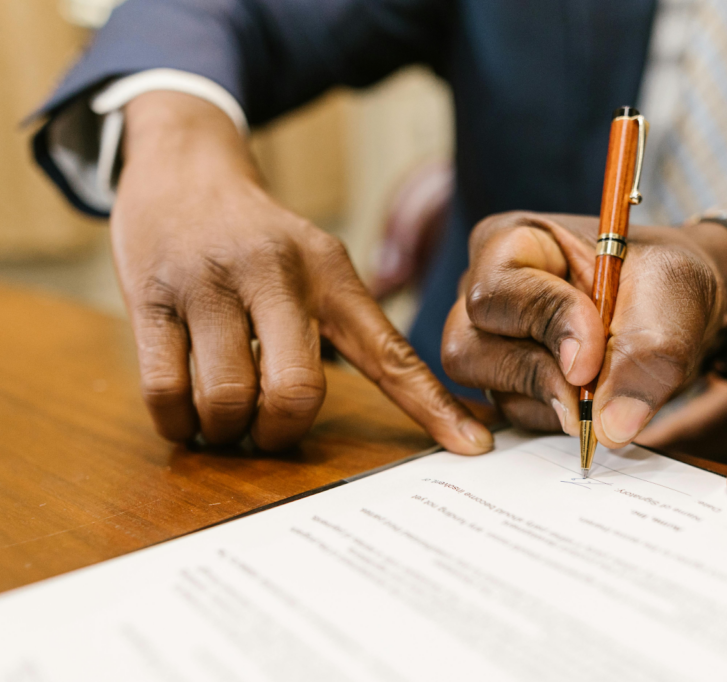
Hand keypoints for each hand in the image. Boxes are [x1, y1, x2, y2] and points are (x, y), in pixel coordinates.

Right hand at [112, 91, 490, 453]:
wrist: (185, 168)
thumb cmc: (262, 240)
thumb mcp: (318, 264)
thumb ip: (351, 328)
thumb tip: (402, 404)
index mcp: (332, 275)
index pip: (392, 353)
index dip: (432, 407)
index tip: (473, 448)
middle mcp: (277, 275)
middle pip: (298, 391)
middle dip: (283, 431)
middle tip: (270, 430)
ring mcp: (209, 285)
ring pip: (228, 399)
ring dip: (227, 431)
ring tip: (226, 418)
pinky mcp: (149, 297)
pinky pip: (165, 391)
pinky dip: (178, 423)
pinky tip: (187, 414)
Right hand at [441, 212, 726, 447]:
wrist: (679, 312)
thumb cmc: (665, 283)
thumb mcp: (671, 301)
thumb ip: (645, 358)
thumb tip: (611, 427)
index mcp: (513, 243)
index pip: (499, 291)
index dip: (545, 327)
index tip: (593, 360)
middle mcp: (488, 294)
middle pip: (469, 347)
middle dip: (537, 375)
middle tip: (592, 396)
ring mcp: (491, 343)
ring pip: (490, 388)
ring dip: (553, 401)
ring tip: (608, 388)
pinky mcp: (508, 384)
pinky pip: (514, 416)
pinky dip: (558, 419)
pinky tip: (595, 404)